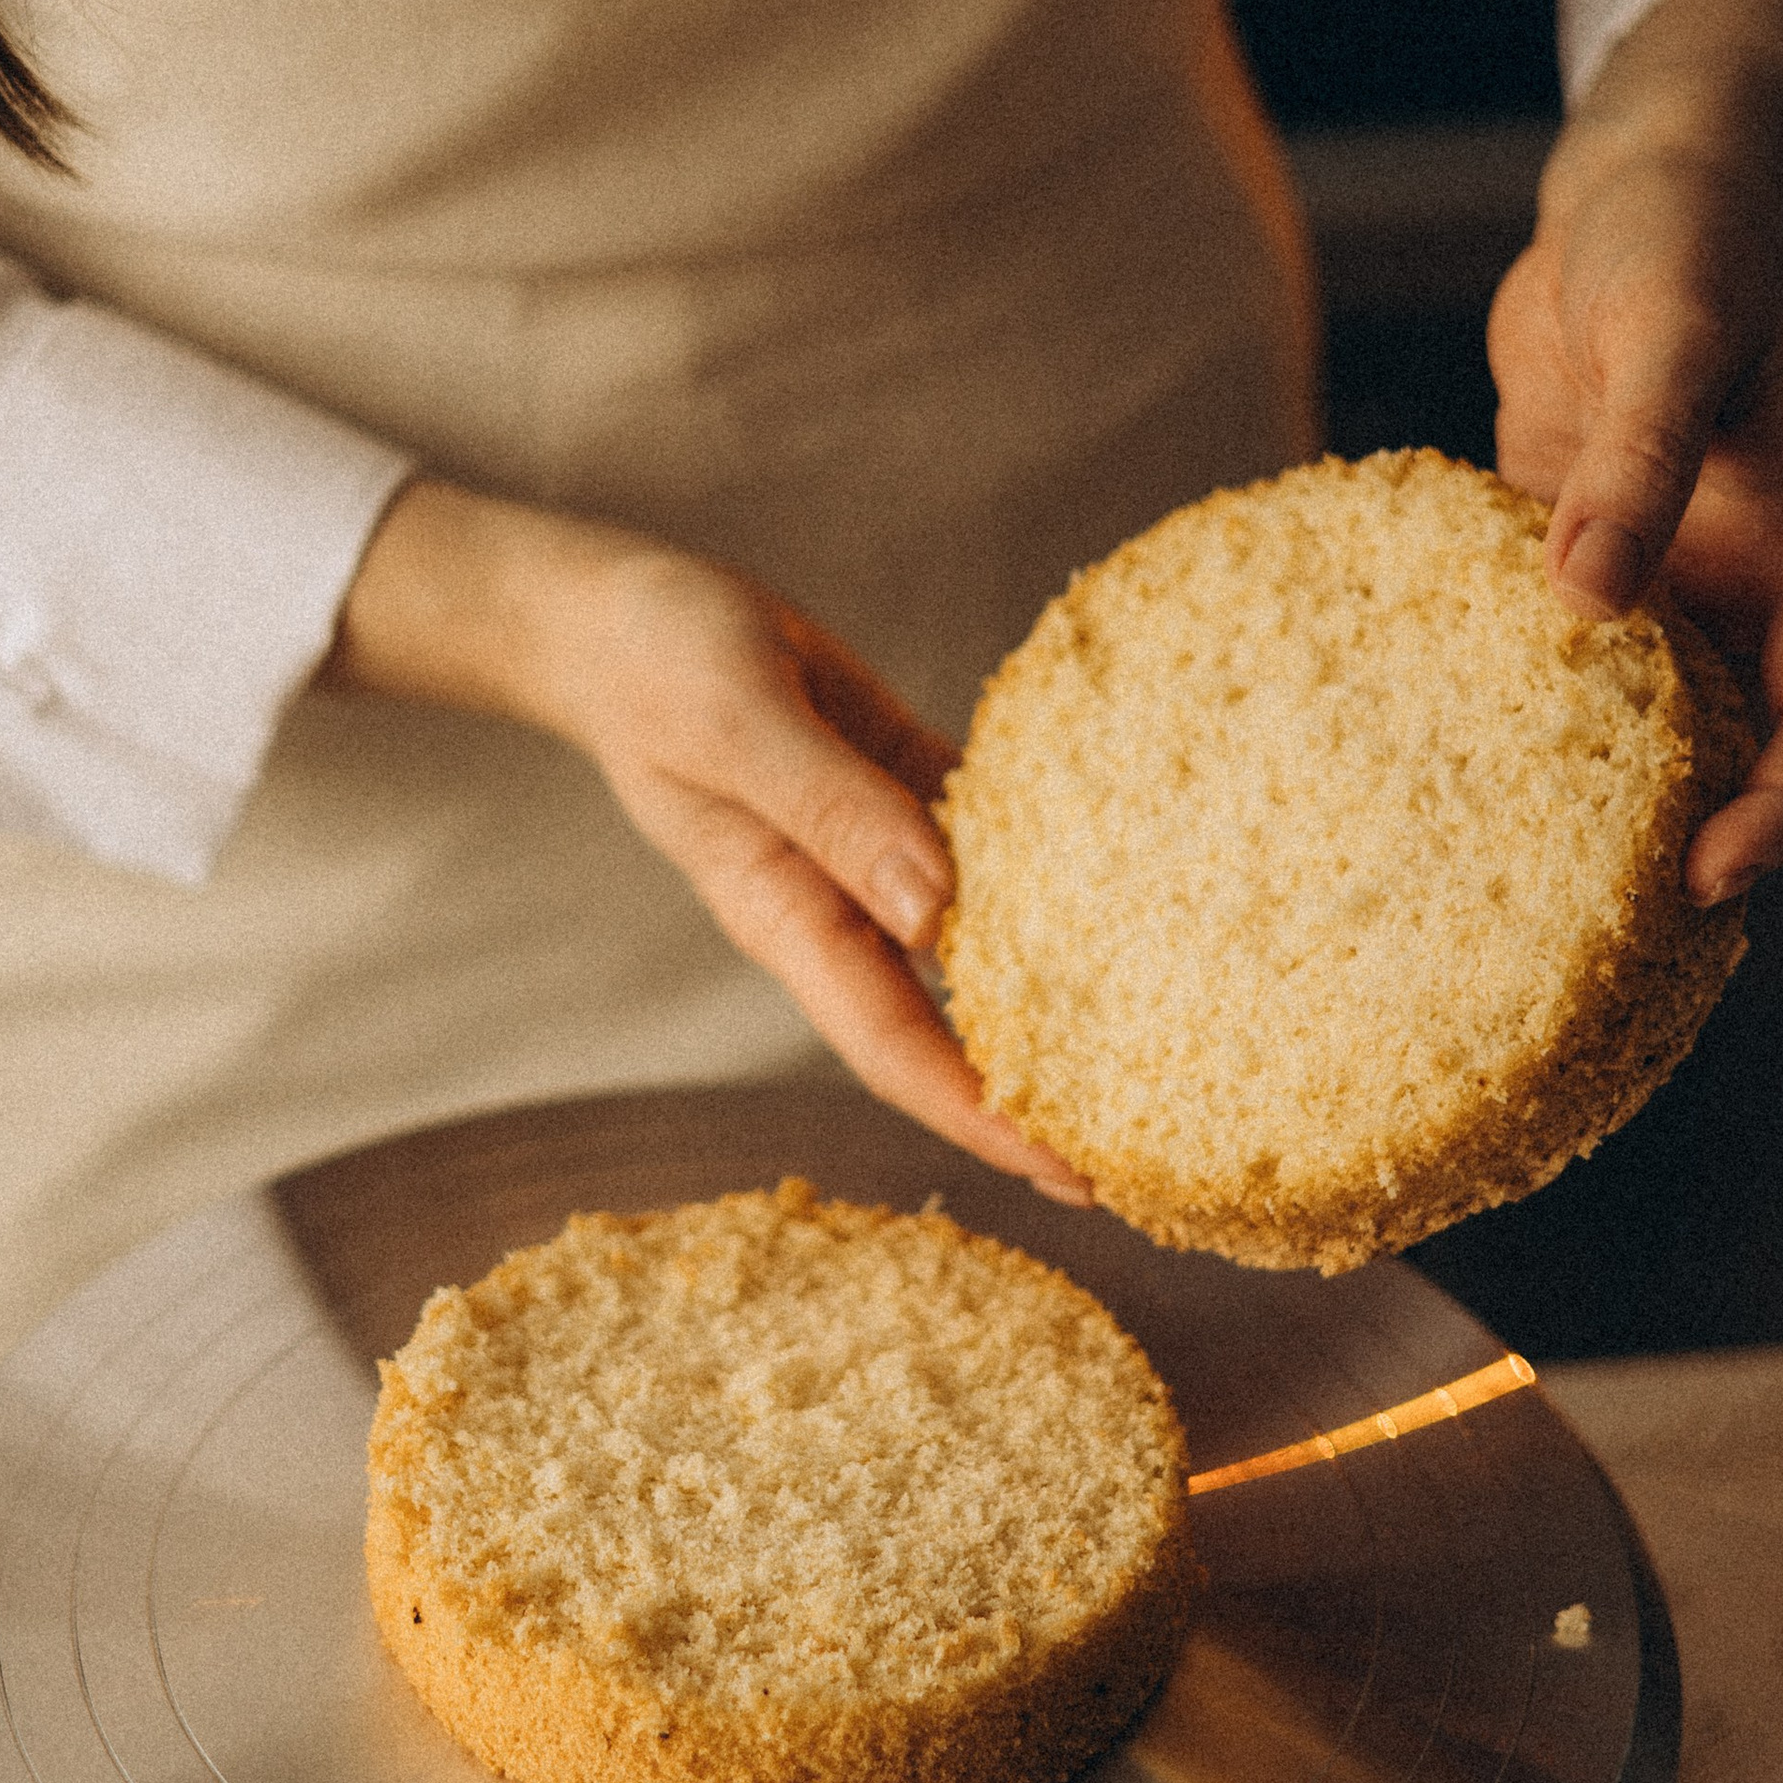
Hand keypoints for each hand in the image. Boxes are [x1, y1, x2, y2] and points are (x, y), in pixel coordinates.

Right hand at [324, 480, 1090, 1200]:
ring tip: (1173, 1027)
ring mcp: (873, 848)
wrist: (609, 609)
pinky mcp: (898, 782)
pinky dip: (1056, 850)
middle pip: (955, 1024)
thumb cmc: (650, 664)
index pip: (900, 1052)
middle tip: (1159, 1135)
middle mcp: (841, 904)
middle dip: (1045, 1086)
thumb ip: (833, 810)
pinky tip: (1136, 864)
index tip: (1070, 1173)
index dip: (984, 1120)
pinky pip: (989, 831)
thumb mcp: (736, 726)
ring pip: (986, 935)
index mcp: (789, 919)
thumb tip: (939, 912)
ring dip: (1067, 980)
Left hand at [1488, 0, 1782, 901]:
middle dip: (1687, 850)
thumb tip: (1587, 605)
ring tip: (1493, 903)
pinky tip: (1410, 772)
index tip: (1711, 882)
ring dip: (1589, 803)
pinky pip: (1548, 665)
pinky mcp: (1572, 560)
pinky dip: (1502, 718)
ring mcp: (1660, 580)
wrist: (1639, 188)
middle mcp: (1741, 587)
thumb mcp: (1664, 335)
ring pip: (1640, 726)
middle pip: (1740, 757)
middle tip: (1595, 949)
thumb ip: (1635, 465)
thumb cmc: (1676, 242)